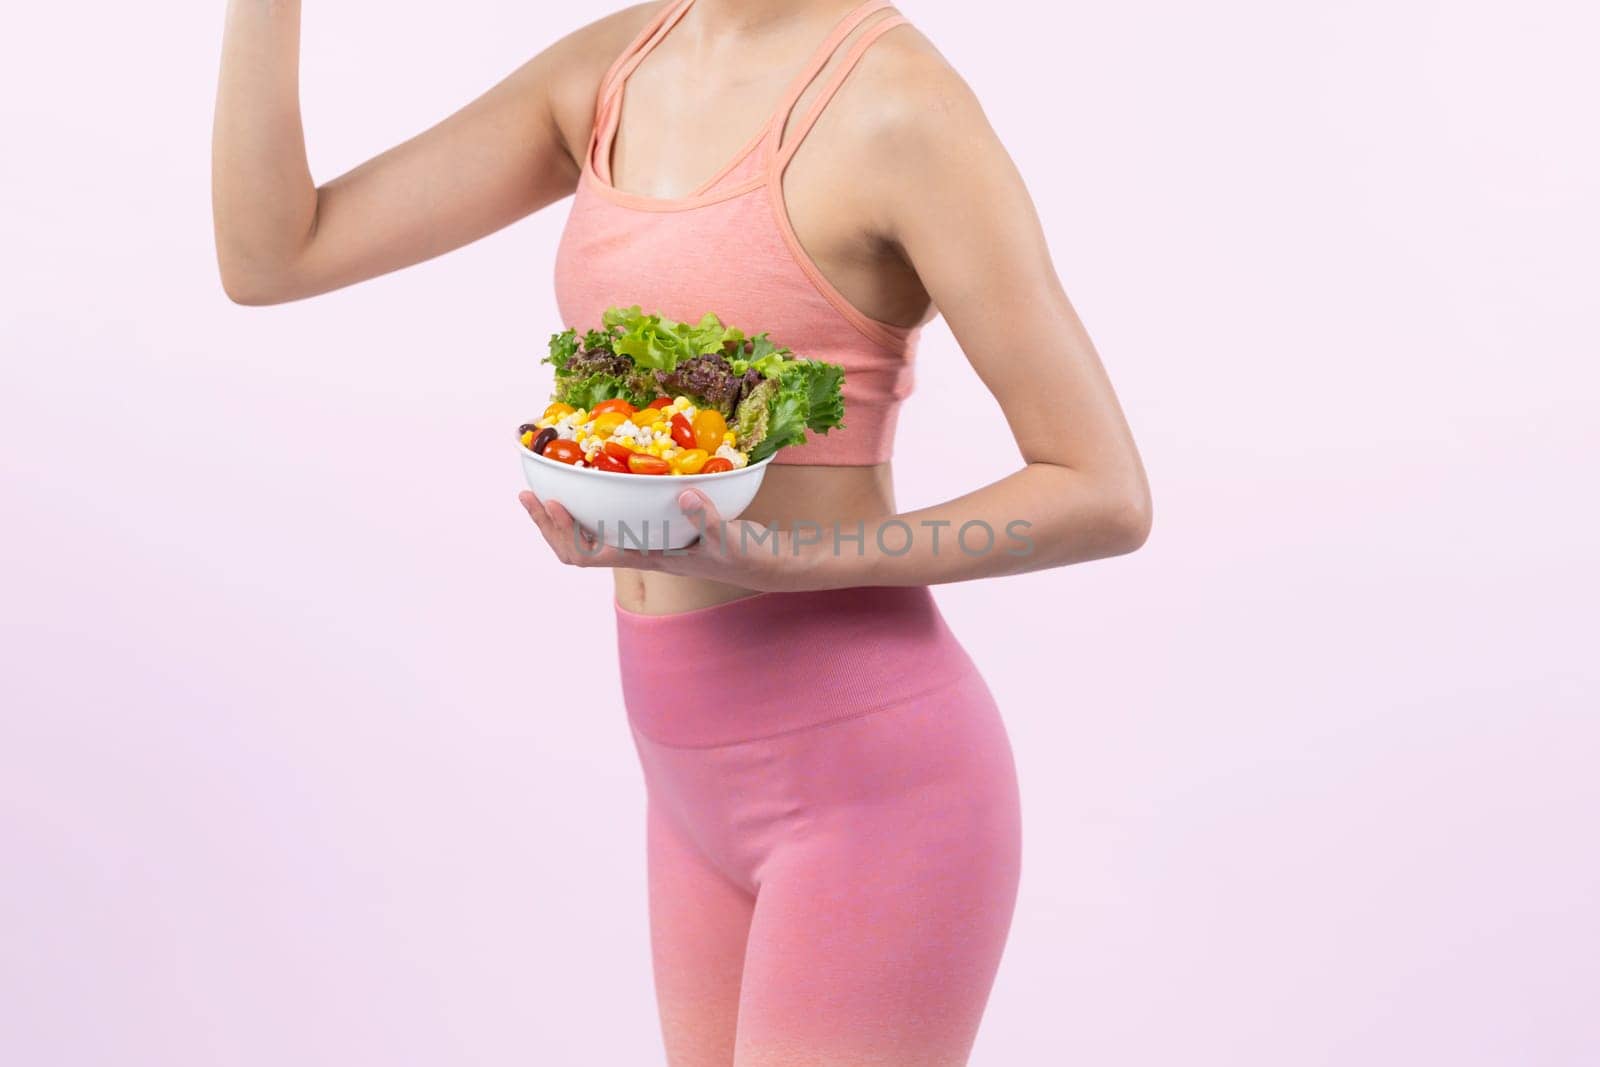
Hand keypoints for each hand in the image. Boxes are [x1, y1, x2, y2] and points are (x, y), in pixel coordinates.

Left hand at [517, 487, 834, 592]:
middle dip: (549, 524)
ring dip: (562, 518)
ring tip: (541, 493)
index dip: (566, 531)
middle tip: (526, 494)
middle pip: (578, 549)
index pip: (593, 553)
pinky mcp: (655, 527)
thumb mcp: (729, 537)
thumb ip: (706, 518)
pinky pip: (611, 520)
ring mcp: (645, 541)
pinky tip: (590, 483)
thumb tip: (681, 494)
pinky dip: (592, 504)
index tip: (550, 503)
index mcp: (649, 557)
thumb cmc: (746, 556)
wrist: (765, 565)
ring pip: (589, 537)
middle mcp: (639, 550)